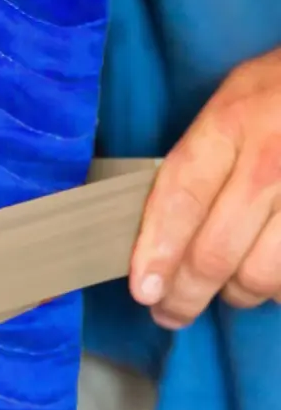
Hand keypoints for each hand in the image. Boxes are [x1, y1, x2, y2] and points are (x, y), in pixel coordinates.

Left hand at [129, 46, 280, 328]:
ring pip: (263, 275)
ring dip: (239, 294)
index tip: (143, 291)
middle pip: (217, 251)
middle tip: (170, 312)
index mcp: (231, 123)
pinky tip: (271, 277)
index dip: (158, 252)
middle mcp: (272, 157)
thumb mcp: (234, 97)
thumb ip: (197, 159)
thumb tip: (155, 229)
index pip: (181, 200)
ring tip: (229, 289)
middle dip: (186, 294)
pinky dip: (279, 287)